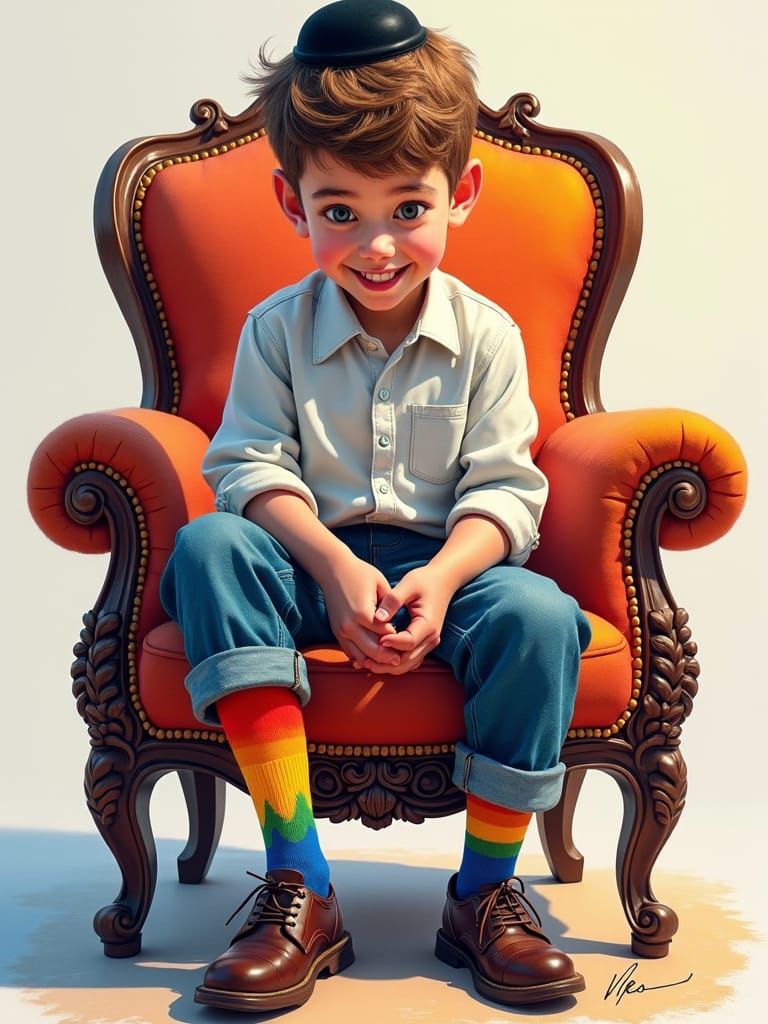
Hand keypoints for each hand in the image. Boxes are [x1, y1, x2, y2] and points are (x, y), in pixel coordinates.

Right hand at [315, 549, 402, 670]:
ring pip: (360, 656)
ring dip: (375, 661)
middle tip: (402, 660)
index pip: (385, 635)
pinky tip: (374, 659)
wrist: (332, 570)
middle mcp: (349, 625)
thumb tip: (399, 624)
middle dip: (388, 657)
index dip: (398, 640)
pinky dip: (362, 658)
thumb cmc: (360, 574)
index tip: (410, 644)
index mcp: (362, 613)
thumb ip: (391, 604)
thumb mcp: (380, 584)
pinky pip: (350, 652)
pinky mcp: (336, 632)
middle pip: (373, 650)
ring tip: (389, 663)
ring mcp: (340, 631)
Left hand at [363, 565, 454, 674]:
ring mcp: (428, 643)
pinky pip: (408, 660)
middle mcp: (431, 638)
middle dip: (385, 662)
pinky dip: (393, 663)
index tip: (375, 639)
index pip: (408, 642)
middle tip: (363, 659)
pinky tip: (376, 659)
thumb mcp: (408, 584)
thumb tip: (378, 618)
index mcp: (428, 625)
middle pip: (407, 660)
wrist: (442, 581)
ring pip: (407, 664)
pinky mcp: (422, 643)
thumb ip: (393, 600)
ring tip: (366, 663)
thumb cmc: (424, 580)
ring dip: (388, 666)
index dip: (391, 643)